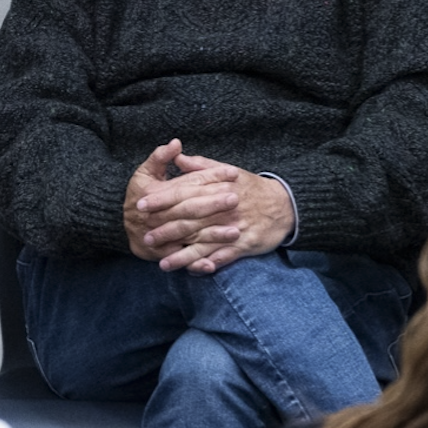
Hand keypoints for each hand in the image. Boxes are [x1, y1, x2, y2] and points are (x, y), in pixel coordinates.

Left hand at [126, 144, 294, 274]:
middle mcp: (222, 210)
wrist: (285, 204)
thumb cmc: (252, 187)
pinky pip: (222, 257)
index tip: (141, 204)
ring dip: (182, 256)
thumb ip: (201, 166)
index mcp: (216, 189)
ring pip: (203, 244)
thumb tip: (177, 156)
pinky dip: (207, 265)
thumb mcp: (228, 171)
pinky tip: (192, 271)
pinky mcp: (243, 246)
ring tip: (162, 263)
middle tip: (145, 238)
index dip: (161, 200)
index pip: (183, 194)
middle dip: (166, 231)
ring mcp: (233, 229)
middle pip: (189, 221)